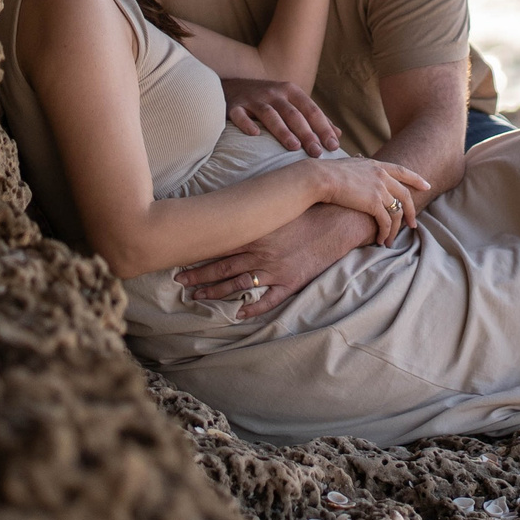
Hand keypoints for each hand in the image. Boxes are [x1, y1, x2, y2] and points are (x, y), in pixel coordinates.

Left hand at [176, 204, 366, 319]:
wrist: (341, 219)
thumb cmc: (311, 208)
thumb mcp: (279, 205)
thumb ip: (256, 211)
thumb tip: (234, 210)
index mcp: (255, 231)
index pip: (218, 245)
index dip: (197, 253)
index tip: (178, 259)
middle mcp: (261, 252)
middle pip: (222, 267)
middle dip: (198, 275)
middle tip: (179, 282)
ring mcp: (275, 269)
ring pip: (238, 285)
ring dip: (215, 292)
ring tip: (197, 298)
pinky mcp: (292, 281)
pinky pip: (268, 300)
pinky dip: (252, 308)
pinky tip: (237, 314)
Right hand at [223, 77, 340, 152]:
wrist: (231, 87)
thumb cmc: (267, 99)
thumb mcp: (291, 102)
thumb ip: (313, 117)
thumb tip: (337, 134)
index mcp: (291, 91)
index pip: (311, 110)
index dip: (323, 127)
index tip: (333, 146)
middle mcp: (274, 92)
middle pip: (293, 114)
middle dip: (307, 133)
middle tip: (317, 152)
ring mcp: (253, 99)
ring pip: (270, 115)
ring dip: (283, 131)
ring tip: (294, 147)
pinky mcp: (235, 106)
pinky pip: (240, 115)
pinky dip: (247, 124)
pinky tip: (254, 135)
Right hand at [311, 154, 431, 245]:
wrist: (321, 177)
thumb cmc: (328, 172)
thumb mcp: (350, 163)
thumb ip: (359, 165)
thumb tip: (359, 160)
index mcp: (377, 165)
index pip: (403, 171)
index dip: (416, 179)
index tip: (426, 185)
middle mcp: (382, 176)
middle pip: (405, 195)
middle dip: (411, 211)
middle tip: (413, 224)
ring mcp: (380, 189)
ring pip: (397, 212)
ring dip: (396, 229)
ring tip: (390, 240)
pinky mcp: (374, 203)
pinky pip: (386, 222)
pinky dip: (385, 232)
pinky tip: (380, 239)